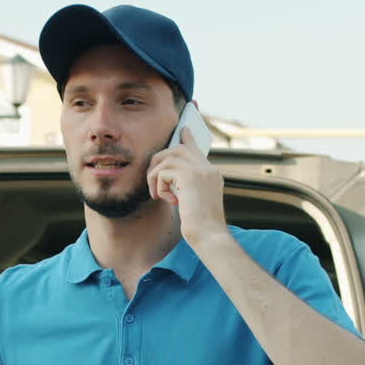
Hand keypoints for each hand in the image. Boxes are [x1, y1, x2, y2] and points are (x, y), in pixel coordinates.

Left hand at [146, 127, 226, 245]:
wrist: (209, 235)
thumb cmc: (200, 227)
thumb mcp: (194, 202)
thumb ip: (186, 186)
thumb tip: (167, 177)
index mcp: (211, 174)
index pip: (196, 149)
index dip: (187, 138)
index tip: (183, 129)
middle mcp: (208, 169)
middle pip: (177, 150)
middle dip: (159, 162)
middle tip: (153, 181)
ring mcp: (200, 170)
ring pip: (167, 158)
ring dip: (156, 176)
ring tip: (158, 194)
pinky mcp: (189, 176)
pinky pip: (163, 172)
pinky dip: (159, 186)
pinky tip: (168, 200)